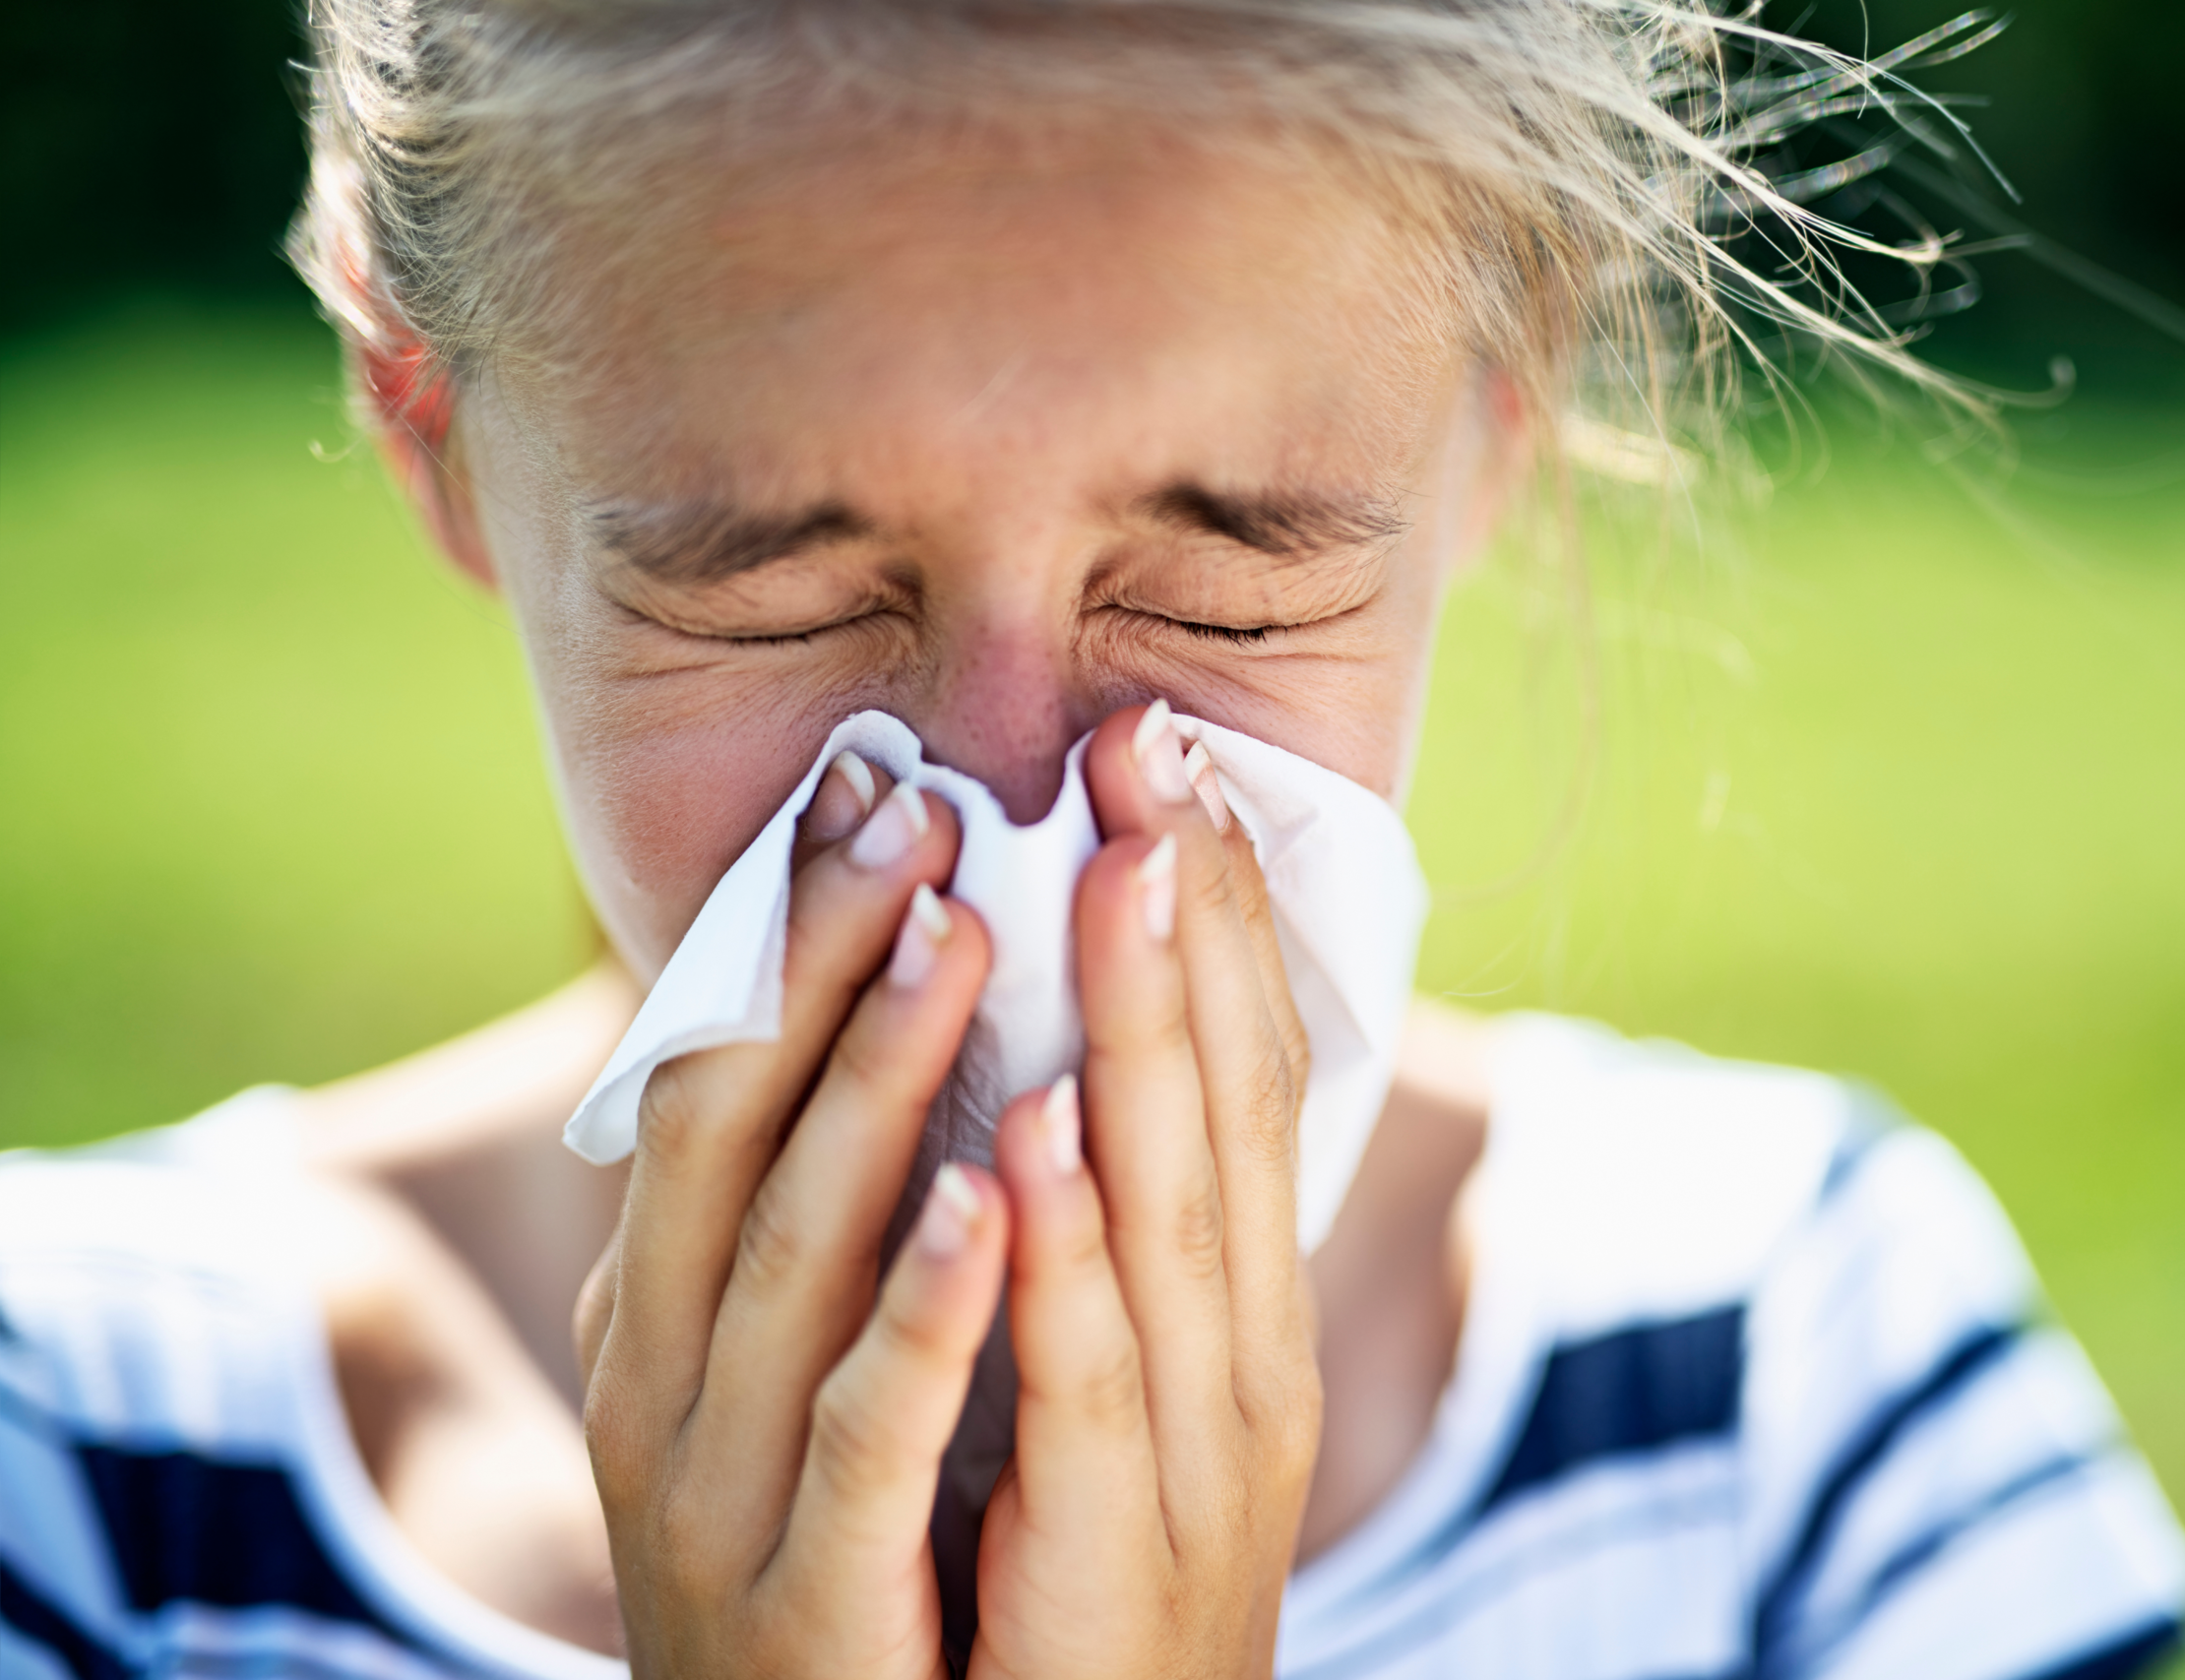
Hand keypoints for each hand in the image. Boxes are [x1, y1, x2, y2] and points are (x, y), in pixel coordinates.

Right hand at [571, 755, 1007, 1679]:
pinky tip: (996, 1187)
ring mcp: (718, 1495)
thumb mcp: (791, 1372)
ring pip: (789, 1254)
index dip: (782, 935)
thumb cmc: (844, 1560)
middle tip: (919, 807)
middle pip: (728, 1134)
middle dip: (820, 963)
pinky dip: (927, 1300)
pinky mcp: (805, 1601)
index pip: (706, 1084)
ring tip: (961, 932)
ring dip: (875, 1083)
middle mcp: (663, 1387)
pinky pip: (870, 1428)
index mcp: (662, 1317)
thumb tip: (845, 1024)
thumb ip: (807, 1222)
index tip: (872, 788)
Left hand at [972, 704, 1322, 1679]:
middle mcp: (1243, 1353)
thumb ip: (1113, 1242)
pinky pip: (1095, 1377)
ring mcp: (1201, 1448)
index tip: (1172, 764)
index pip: (1244, 1075)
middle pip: (1233, 1102)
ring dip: (1153, 1028)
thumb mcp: (1119, 1384)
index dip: (1218, 915)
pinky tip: (1045, 1132)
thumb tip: (1060, 1071)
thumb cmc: (1081, 1579)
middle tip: (1154, 743)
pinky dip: (1077, 1249)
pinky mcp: (1120, 1544)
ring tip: (1119, 867)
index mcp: (1237, 1306)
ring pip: (1181, 1206)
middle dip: (1194, 915)